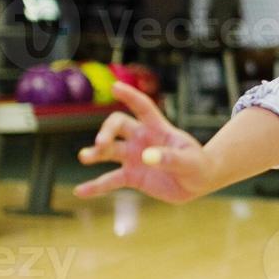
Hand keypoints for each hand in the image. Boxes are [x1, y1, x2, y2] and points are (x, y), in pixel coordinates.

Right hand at [73, 82, 210, 203]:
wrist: (197, 183)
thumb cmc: (196, 165)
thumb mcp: (189, 162)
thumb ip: (170, 158)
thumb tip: (147, 157)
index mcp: (158, 128)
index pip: (143, 107)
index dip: (130, 96)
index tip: (115, 87)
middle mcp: (141, 139)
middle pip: (118, 126)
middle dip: (107, 131)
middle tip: (101, 143)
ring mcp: (134, 157)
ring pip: (109, 151)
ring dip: (95, 153)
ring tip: (84, 157)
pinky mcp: (131, 176)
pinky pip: (110, 180)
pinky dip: (96, 186)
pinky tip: (81, 191)